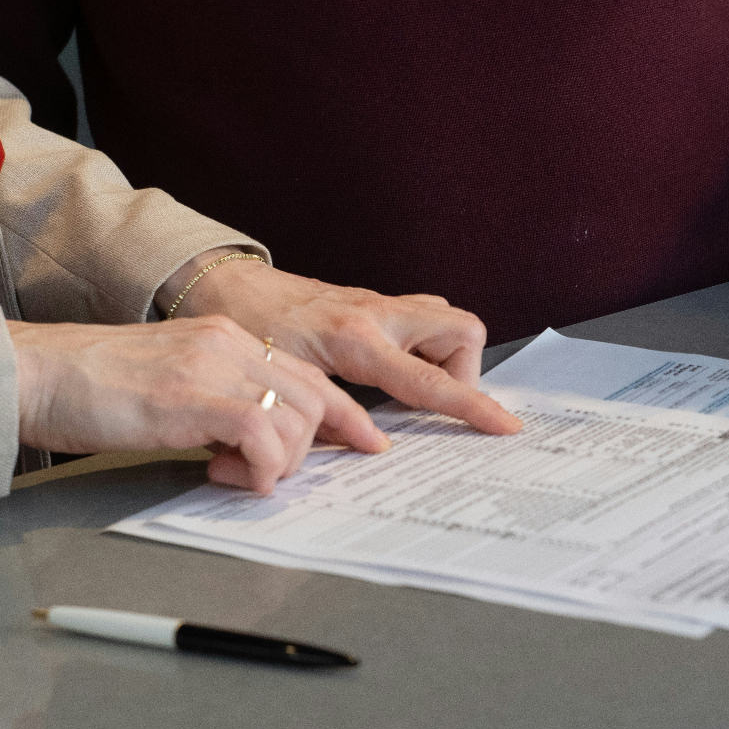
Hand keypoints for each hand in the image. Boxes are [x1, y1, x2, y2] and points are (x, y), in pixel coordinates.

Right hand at [7, 317, 388, 492]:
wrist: (35, 372)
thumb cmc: (90, 387)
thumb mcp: (171, 385)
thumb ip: (217, 403)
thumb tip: (250, 444)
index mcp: (225, 337)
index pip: (310, 372)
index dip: (346, 414)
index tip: (368, 442)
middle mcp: (228, 344)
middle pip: (318, 396)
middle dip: (315, 447)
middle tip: (276, 474)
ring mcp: (212, 367)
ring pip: (298, 419)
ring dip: (278, 462)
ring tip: (231, 473)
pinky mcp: (192, 398)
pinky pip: (264, 436)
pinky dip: (259, 468)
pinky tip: (224, 474)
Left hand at [161, 253, 521, 434]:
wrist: (225, 283)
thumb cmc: (247, 328)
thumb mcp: (286, 380)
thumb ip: (330, 414)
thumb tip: (368, 445)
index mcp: (357, 339)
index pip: (431, 381)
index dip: (473, 406)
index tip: (504, 425)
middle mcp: (377, 314)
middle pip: (462, 331)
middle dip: (464, 370)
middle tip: (434, 399)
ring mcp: (378, 303)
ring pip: (445, 320)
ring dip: (443, 354)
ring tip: (412, 385)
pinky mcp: (372, 302)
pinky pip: (421, 317)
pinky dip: (421, 343)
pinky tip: (393, 367)